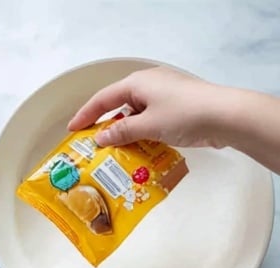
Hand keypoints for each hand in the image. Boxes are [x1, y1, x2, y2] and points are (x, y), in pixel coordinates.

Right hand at [68, 67, 227, 149]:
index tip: (72, 130)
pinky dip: (140, 137)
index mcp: (138, 83)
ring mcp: (163, 97)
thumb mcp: (147, 125)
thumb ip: (121, 132)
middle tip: (90, 147)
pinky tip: (136, 154)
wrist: (224, 116)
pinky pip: (149, 123)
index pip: (103, 99)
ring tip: (111, 156)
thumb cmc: (184, 114)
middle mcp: (149, 86)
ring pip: (135, 117)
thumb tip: (100, 138)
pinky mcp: (175, 109)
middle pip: (118, 107)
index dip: (85, 115)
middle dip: (104, 127)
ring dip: (123, 135)